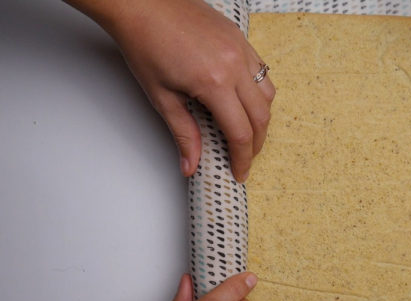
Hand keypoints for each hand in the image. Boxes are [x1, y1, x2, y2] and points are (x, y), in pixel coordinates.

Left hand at [66, 0, 275, 181]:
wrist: (143, 4)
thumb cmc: (145, 43)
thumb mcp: (161, 96)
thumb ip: (183, 133)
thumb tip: (191, 165)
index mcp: (214, 82)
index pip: (240, 133)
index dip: (242, 158)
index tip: (239, 172)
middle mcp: (234, 65)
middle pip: (261, 117)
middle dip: (255, 143)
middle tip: (244, 158)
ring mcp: (240, 49)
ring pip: (268, 93)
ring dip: (261, 117)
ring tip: (246, 131)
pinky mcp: (240, 38)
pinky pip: (261, 70)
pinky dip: (259, 91)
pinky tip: (244, 100)